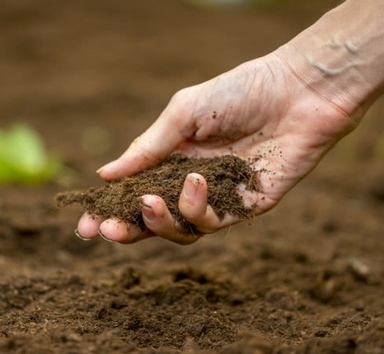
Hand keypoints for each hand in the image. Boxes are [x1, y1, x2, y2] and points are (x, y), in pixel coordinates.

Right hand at [76, 51, 361, 243]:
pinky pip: (213, 223)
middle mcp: (191, 182)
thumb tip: (105, 175)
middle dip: (128, 229)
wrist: (297, 92)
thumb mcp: (183, 114)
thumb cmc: (240, 92)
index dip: (110, 210)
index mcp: (172, 159)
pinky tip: (196, 181)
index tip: (86, 225)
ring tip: (150, 200)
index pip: (134, 192)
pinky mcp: (246, 208)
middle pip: (153, 220)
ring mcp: (218, 198)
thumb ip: (147, 147)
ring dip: (159, 222)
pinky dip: (197, 208)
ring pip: (180, 230)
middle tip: (107, 231)